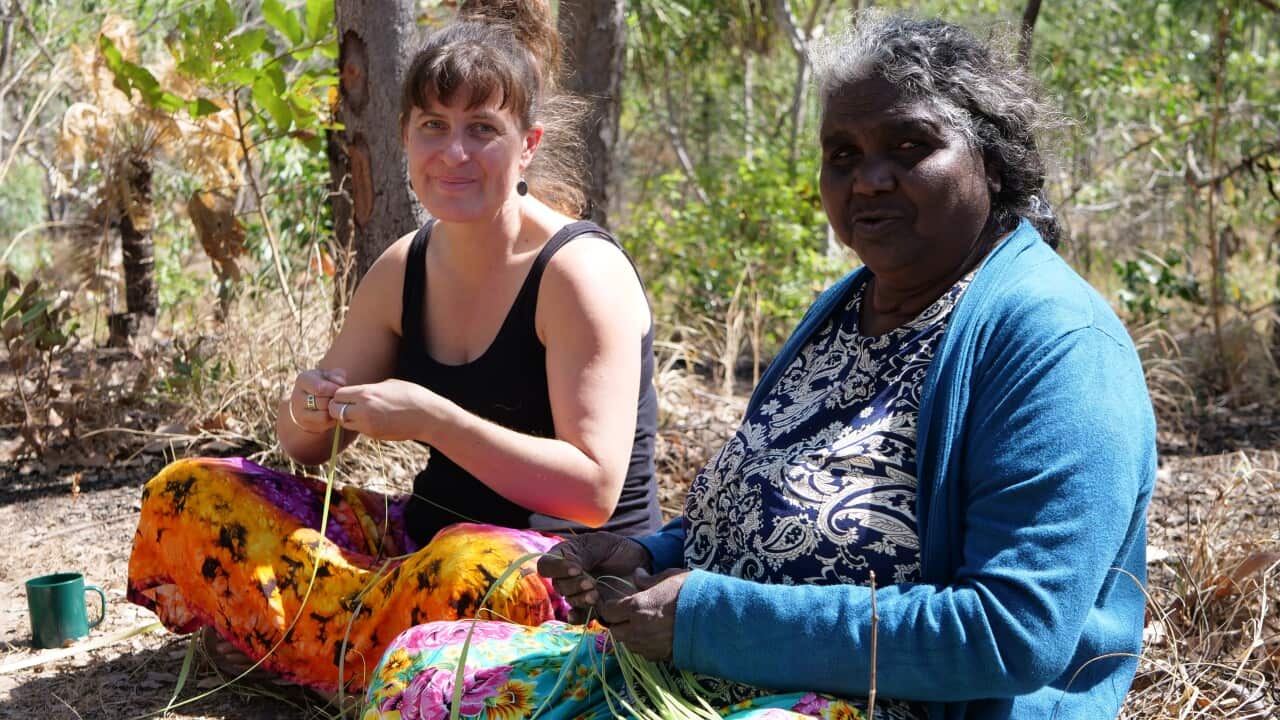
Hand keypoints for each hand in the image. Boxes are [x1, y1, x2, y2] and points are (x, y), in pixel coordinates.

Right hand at [288, 368, 346, 433]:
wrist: (309, 399)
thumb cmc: (324, 383)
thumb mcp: (329, 375)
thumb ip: (337, 375)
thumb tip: (341, 383)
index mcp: (302, 380)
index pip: (320, 388)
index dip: (334, 389)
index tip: (338, 388)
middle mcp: (297, 397)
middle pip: (322, 403)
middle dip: (333, 401)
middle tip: (338, 398)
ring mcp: (299, 412)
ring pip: (323, 416)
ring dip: (333, 411)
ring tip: (334, 405)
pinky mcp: (305, 424)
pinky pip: (324, 424)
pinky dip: (332, 419)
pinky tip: (332, 413)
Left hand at [330, 378, 440, 441]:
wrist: (428, 416)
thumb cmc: (412, 395)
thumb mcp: (388, 385)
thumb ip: (369, 389)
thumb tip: (357, 393)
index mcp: (366, 393)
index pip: (338, 394)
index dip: (340, 394)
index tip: (348, 394)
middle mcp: (363, 410)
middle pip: (334, 410)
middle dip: (338, 407)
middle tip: (349, 405)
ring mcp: (368, 425)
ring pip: (344, 422)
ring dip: (347, 417)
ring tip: (361, 412)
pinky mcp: (374, 435)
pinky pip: (358, 429)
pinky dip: (360, 424)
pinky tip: (374, 419)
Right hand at [538, 533, 652, 623]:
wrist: (640, 562)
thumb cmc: (617, 549)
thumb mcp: (599, 543)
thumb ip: (583, 554)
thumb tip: (569, 567)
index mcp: (565, 557)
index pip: (547, 565)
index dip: (557, 568)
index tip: (576, 568)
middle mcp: (568, 577)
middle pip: (558, 585)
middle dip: (573, 584)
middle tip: (591, 582)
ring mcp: (579, 593)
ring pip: (569, 600)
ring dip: (579, 598)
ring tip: (595, 594)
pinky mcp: (592, 607)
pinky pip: (578, 616)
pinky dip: (577, 617)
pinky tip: (583, 614)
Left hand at [599, 568, 688, 660]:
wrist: (714, 620)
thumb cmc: (692, 593)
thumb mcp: (669, 578)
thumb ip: (648, 579)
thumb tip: (636, 575)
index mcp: (636, 607)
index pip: (608, 611)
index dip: (609, 607)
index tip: (614, 604)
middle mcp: (637, 629)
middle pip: (614, 631)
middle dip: (618, 623)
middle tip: (628, 615)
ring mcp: (647, 646)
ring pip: (628, 644)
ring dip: (630, 635)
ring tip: (643, 625)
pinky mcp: (659, 657)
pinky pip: (643, 652)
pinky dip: (644, 644)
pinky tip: (655, 635)